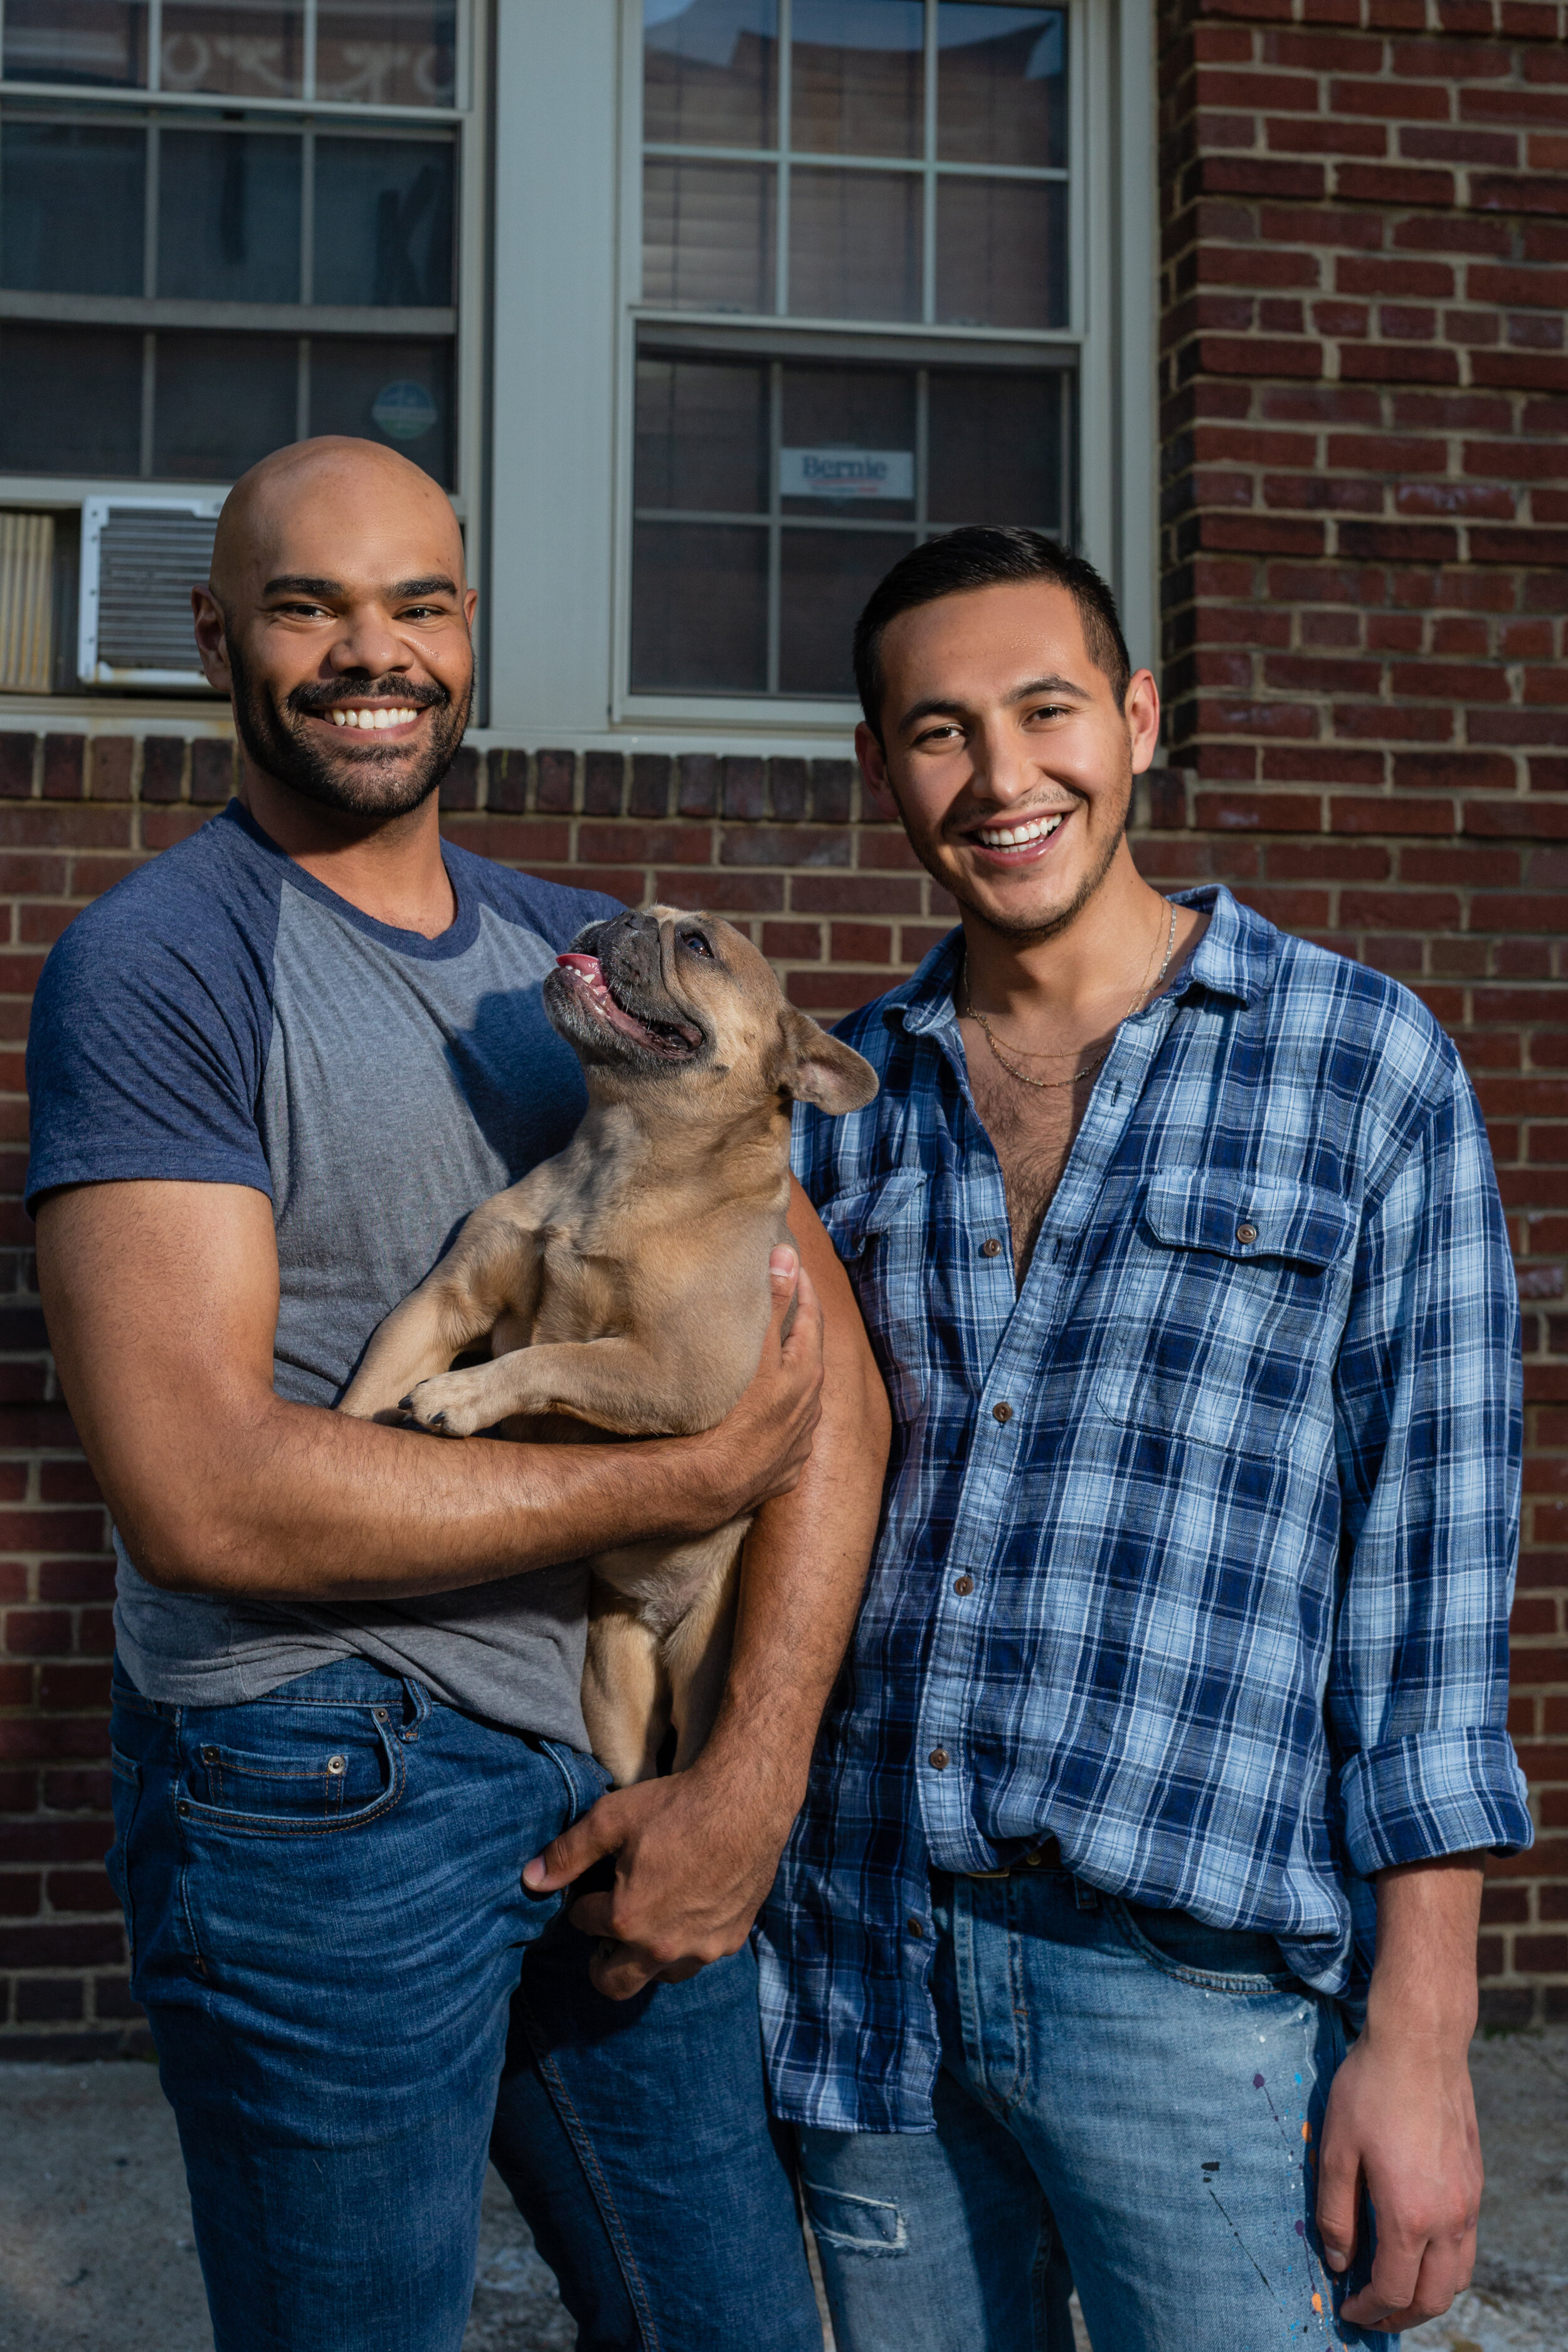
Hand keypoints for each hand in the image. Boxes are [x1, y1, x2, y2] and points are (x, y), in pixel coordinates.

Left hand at [522, 1754, 795, 1998]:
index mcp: (626, 1919)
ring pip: (657, 1976)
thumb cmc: (677, 1805)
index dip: (585, 1901)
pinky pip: (696, 1959)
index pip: (583, 1924)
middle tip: (609, 1927)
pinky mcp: (729, 1941)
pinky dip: (684, 1944)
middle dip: (602, 1960)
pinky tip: (688, 1907)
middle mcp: (661, 1947)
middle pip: (612, 1983)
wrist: (748, 1802)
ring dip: (645, 1956)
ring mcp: (699, 1950)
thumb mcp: (612, 1818)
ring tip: (650, 1916)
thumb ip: (568, 1853)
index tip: (595, 1884)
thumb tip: (529, 1879)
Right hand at [696, 1247, 824, 1524]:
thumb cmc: (728, 1414)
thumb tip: (789, 1256)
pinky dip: (778, 1418)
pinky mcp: (781, 1472)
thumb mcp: (755, 1352)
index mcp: (807, 1377)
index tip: (794, 1265)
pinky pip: (785, 1437)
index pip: (813, 1319)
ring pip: (799, 1401)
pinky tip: (763, 1418)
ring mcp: (798, 1445)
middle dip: (798, 1331)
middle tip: (783, 1305)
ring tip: (771, 1359)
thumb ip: (772, 1302)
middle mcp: (810, 1412)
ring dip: (789, 1377)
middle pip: (809, 1360)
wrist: (706, 1486)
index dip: (804, 1289)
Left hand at [1316, 2021, 1481, 2328]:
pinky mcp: (1475, 2183)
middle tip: (1370, 2313)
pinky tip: (1417, 2250)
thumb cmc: (1370, 2090)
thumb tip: (1338, 2262)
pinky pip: (1467, 2246)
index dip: (1367, 2310)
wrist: (1420, 2044)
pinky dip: (1445, 2266)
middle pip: (1433, 2297)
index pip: (1392, 2289)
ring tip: (1395, 2291)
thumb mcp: (1335, 2149)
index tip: (1347, 2310)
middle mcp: (1448, 2218)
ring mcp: (1468, 2202)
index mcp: (1409, 2216)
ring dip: (1428, 2296)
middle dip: (1400, 2316)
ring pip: (1459, 2277)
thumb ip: (1335, 2214)